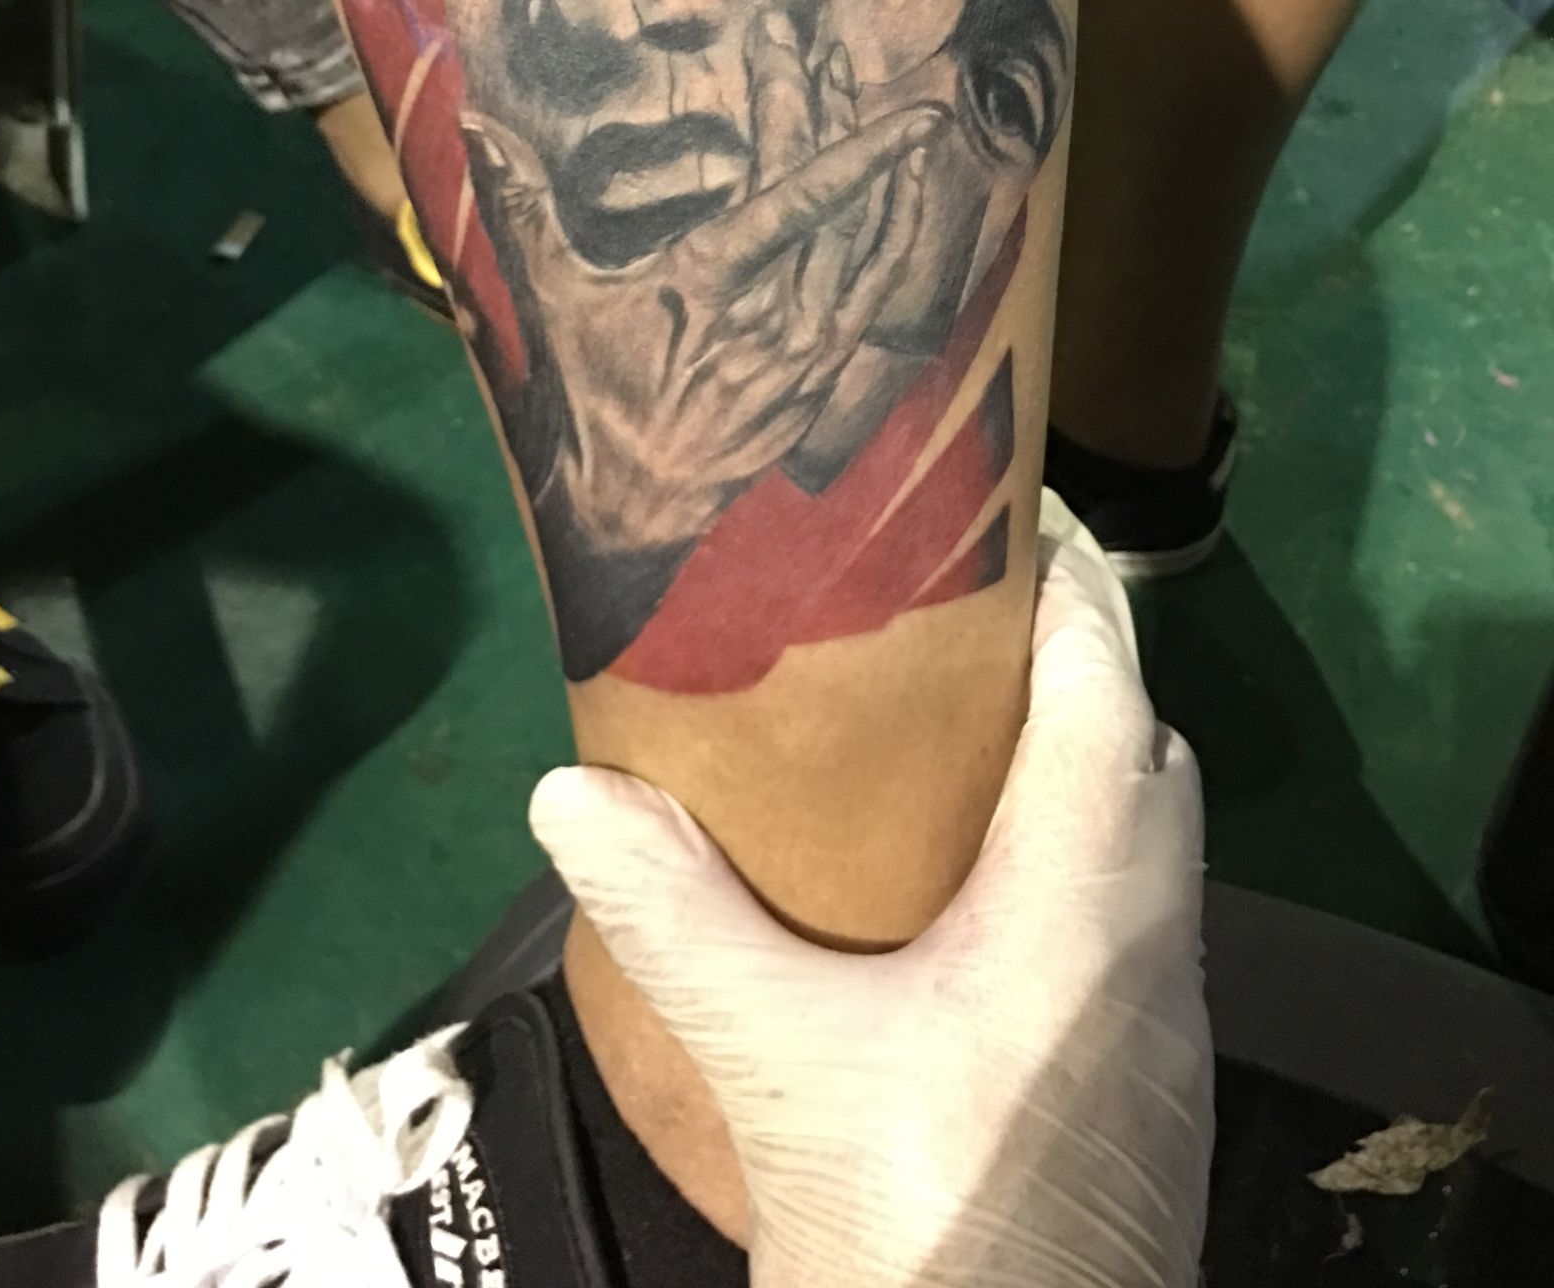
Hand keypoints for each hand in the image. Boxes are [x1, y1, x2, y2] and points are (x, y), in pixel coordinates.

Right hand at [471, 14, 946, 550]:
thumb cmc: (590, 393)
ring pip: (865, 233)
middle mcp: (777, 313)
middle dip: (826, 107)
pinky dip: (900, 226)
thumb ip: (522, 203)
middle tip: (823, 43)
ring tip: (870, 89)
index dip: (836, 128)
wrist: (631, 504)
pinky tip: (911, 181)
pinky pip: (881, 284)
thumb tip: (475, 124)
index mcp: (712, 284)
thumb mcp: (552, 297)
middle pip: (831, 194)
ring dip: (875, 158)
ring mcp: (812, 345)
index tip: (849, 68)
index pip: (795, 192)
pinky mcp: (829, 368)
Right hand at [531, 519, 1212, 1287]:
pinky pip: (1130, 924)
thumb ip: (677, 917)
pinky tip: (964, 901)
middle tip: (947, 628)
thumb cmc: (917, 1223)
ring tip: (945, 746)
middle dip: (1069, 670)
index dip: (1069, 588)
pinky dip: (1068, 864)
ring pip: (1146, 846)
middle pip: (1143, 755)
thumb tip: (570, 789)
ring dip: (1072, 775)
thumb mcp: (773, 1063)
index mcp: (1089, 901)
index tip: (1000, 517)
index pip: (1109, 689)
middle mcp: (1155, 945)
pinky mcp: (1144, 1094)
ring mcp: (1164, 1029)